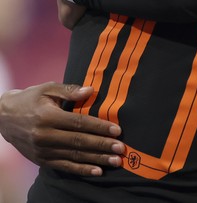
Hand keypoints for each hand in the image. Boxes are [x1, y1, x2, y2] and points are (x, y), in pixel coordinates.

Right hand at [0, 83, 123, 175]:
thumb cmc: (30, 99)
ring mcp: (42, 150)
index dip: (99, 127)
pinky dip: (81, 170)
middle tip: (120, 149)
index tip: (117, 130)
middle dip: (102, 146)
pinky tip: (97, 171)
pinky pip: (64, 166)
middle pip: (79, 142)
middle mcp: (44, 136)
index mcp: (48, 117)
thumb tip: (91, 90)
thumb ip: (69, 90)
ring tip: (115, 162)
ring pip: (74, 156)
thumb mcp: (47, 89)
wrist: (3, 117)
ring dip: (96, 160)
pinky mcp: (40, 160)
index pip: (79, 123)